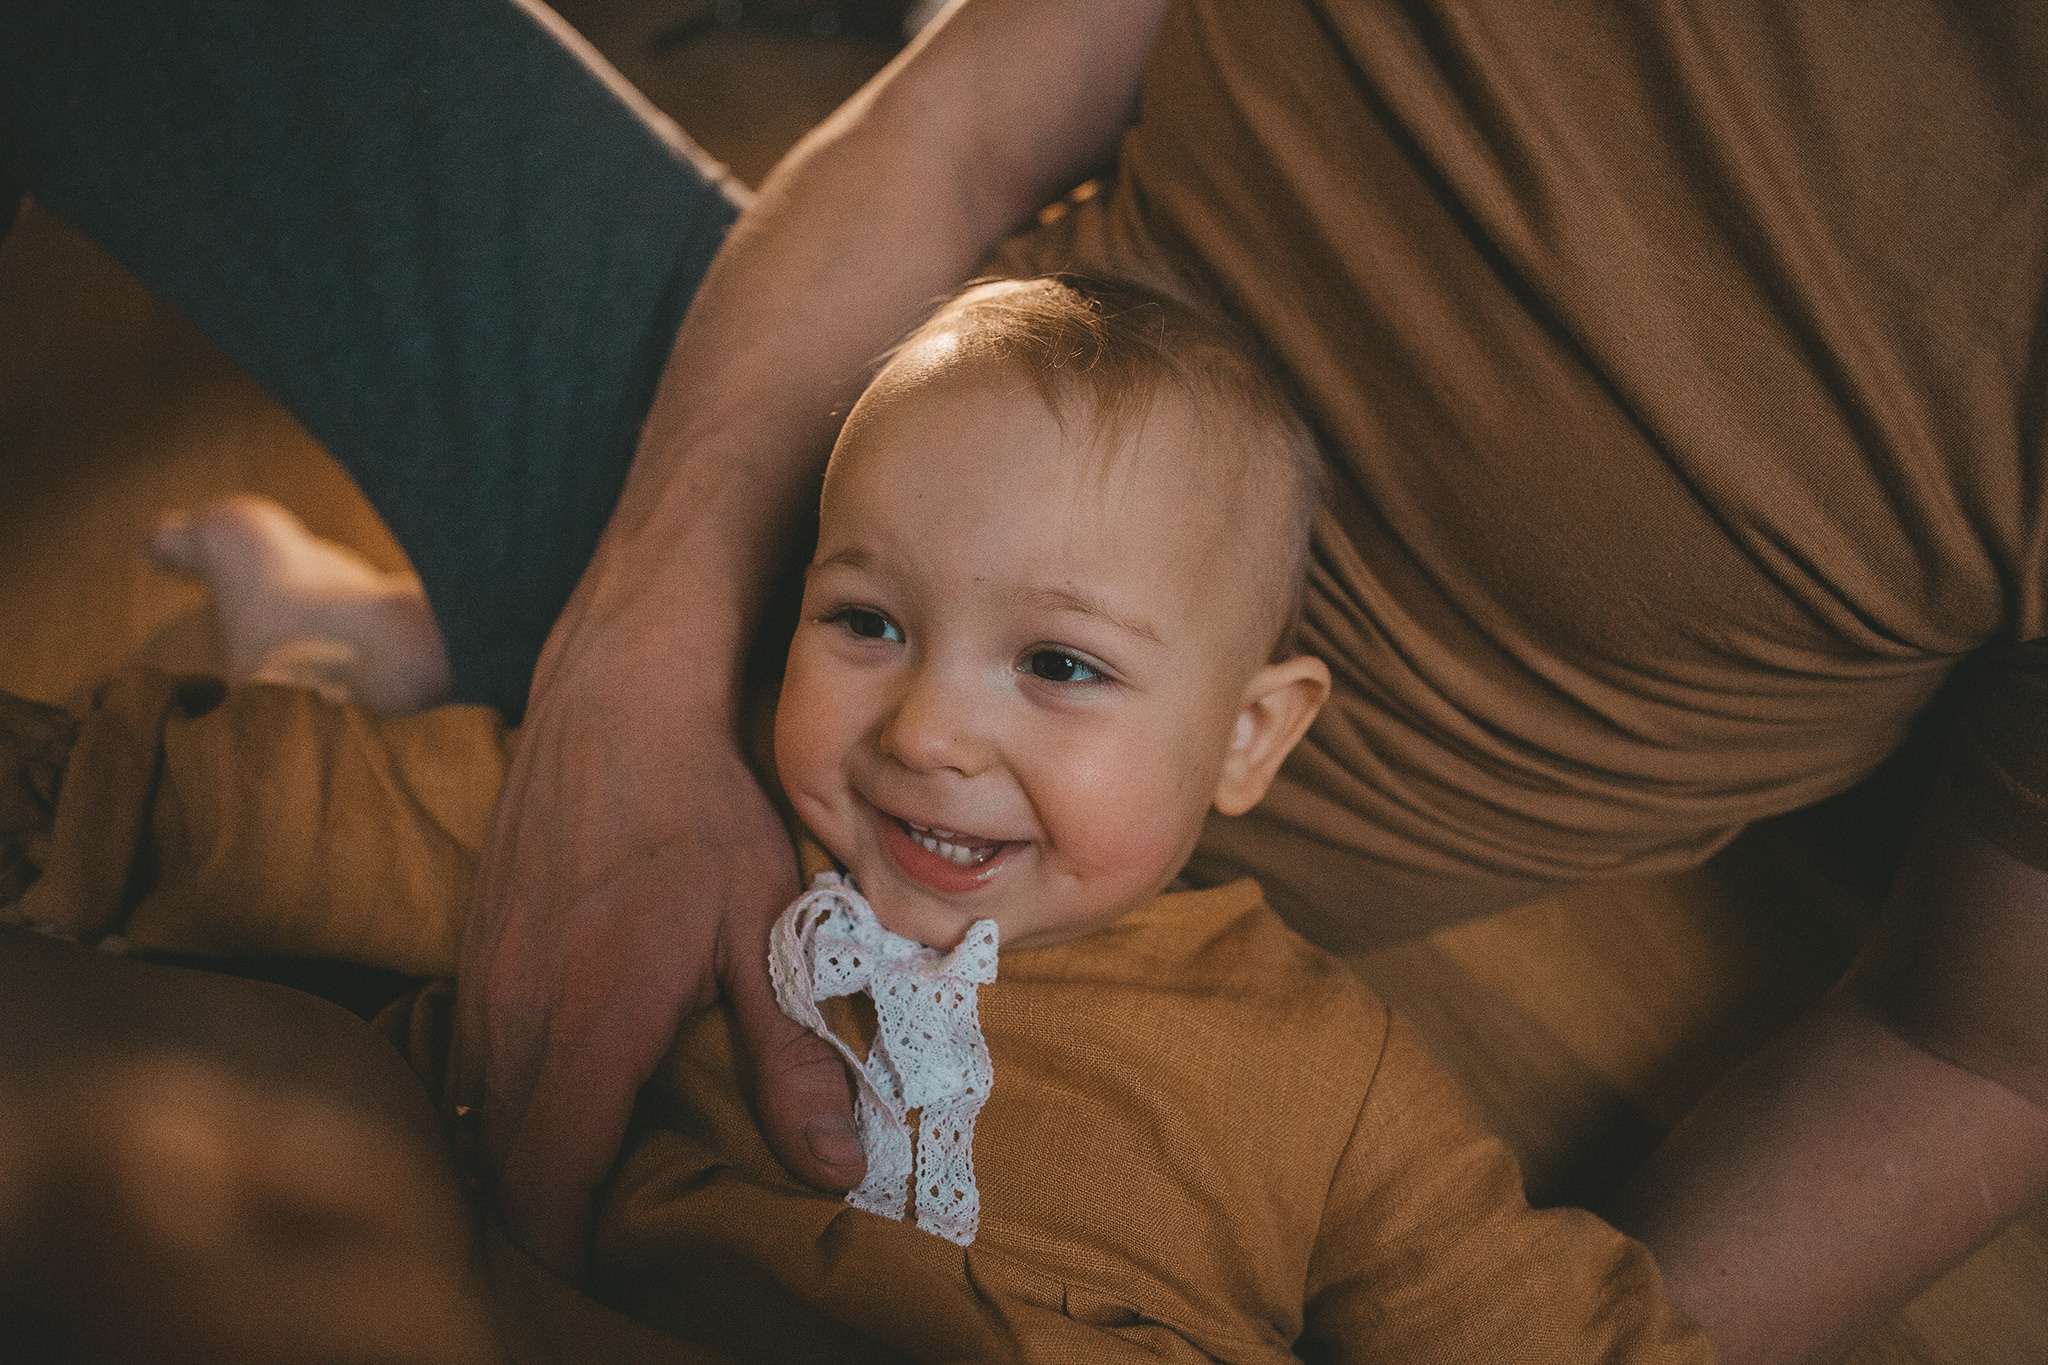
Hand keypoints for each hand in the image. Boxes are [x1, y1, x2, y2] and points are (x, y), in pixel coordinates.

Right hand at [452, 595, 863, 1278]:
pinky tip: (565, 1100)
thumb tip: (832, 1171)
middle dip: (548, 1224)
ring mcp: (480, 978)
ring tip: (595, 1184)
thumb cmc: (705, 807)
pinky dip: (503, 1107)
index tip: (629, 1277)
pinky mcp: (473, 948)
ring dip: (522, 1166)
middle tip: (623, 1244)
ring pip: (473, 1121)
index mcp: (587, 1024)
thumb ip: (791, 1057)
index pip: (546, 1189)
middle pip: (498, 1171)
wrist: (621, 694)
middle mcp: (512, 1013)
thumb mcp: (770, 929)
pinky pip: (466, 1064)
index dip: (577, 1256)